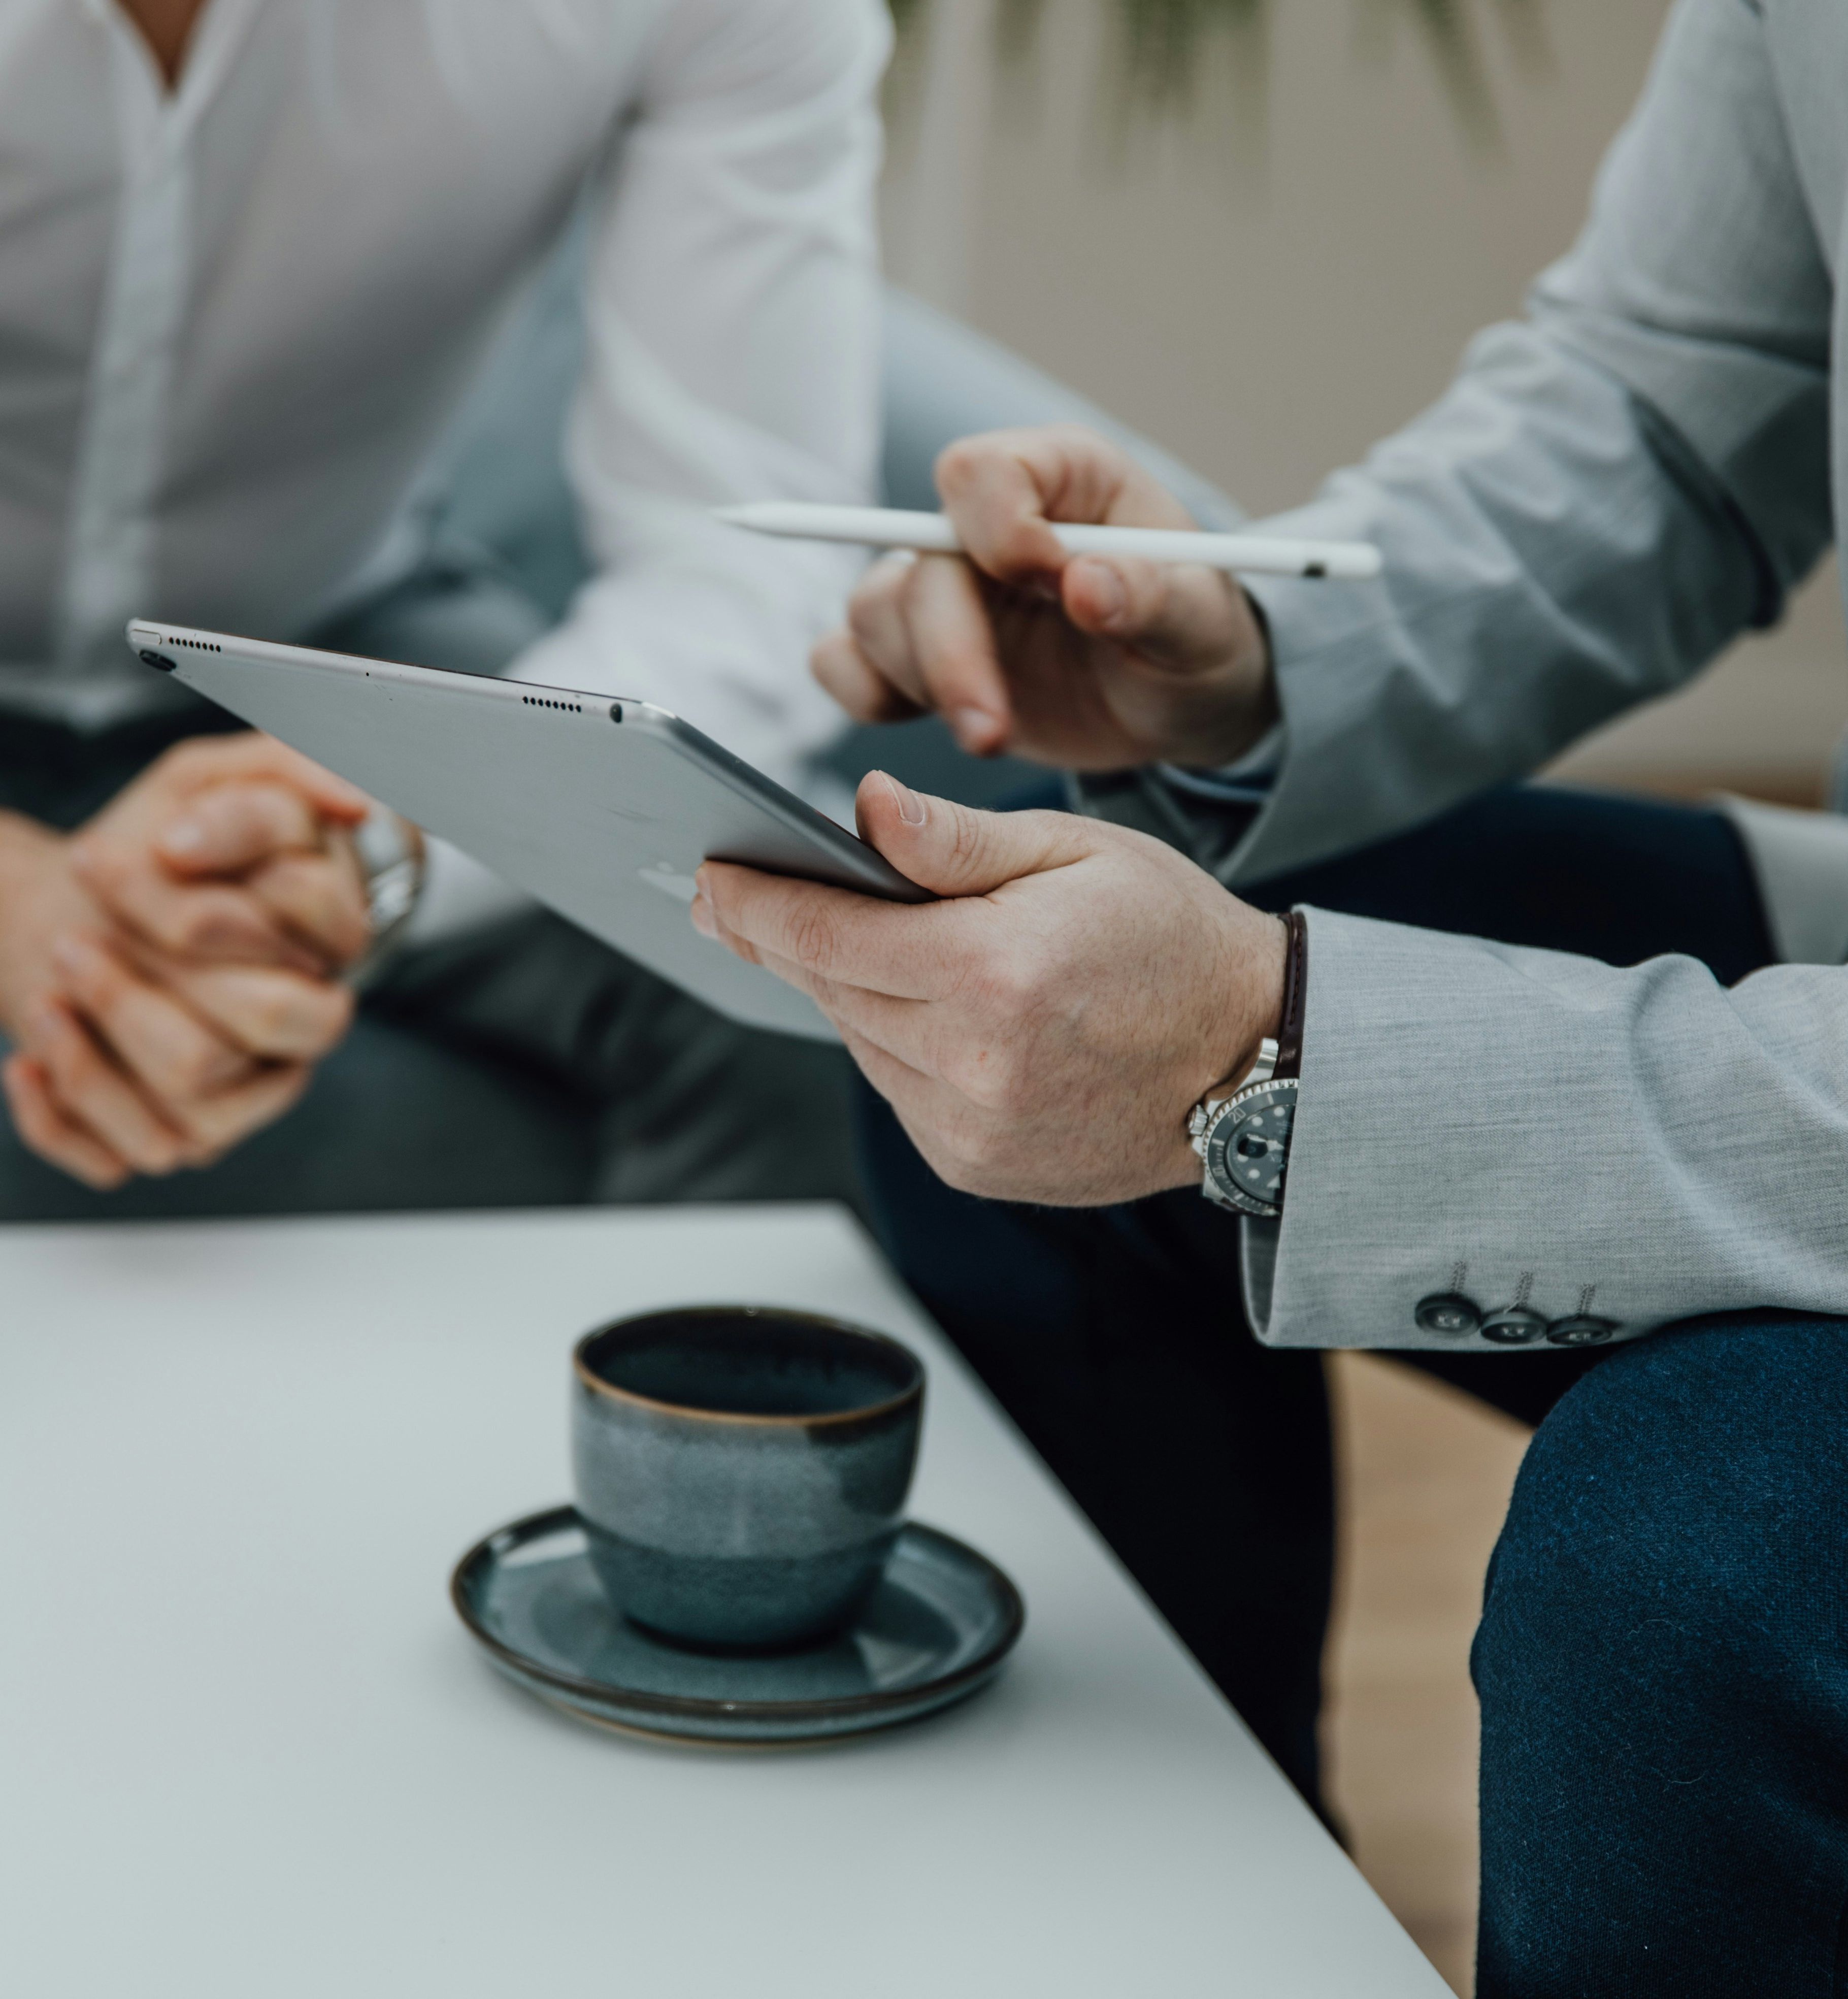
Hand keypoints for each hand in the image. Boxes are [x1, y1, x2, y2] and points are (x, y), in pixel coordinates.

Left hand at [0, 738, 374, 1189]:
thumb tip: (354, 806)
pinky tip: (26, 1061)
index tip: (159, 843)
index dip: (229, 876)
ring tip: (54, 979)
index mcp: (331, 940)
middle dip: (164, 955)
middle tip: (85, 920)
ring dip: (102, 1038)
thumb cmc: (154, 848)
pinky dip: (62, 1110)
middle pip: (264, 1013)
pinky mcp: (182, 1134)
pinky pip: (130, 1154)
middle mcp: (302, 1023)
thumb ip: (282, 773)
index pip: (313, 912)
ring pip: (193, 1093)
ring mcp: (247, 1091)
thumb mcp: (207, 780)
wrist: (75, 905)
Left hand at [690, 772, 1285, 1205]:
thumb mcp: (1076, 852)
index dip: (758, 902)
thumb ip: (956, 839)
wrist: (1250, 1059)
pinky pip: (897, 1091)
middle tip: (738, 899)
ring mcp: (973, 1128)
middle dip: (785, 940)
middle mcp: (974, 1064)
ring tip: (866, 947)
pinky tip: (935, 1013)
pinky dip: (896, 1047)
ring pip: (859, 1043)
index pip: (829, 933)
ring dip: (850, 994)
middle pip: (831, 990)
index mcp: (993, 972)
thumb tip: (862, 808)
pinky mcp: (975, 1167)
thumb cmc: (1169, 937)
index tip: (711, 877)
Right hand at [811, 425, 1277, 769]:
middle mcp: (988, 525)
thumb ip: (1152, 597)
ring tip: (992, 732)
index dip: (999, 530)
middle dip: (949, 651)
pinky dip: (866, 694)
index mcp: (1059, 478)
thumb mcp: (1200, 623)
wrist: (1176, 703)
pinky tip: (931, 720)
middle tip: (991, 731)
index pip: (981, 474)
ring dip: (920, 680)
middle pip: (919, 562)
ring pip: (873, 612)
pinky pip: (843, 660)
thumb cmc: (1193, 642)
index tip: (1051, 588)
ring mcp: (945, 590)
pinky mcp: (916, 654)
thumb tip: (1087, 583)